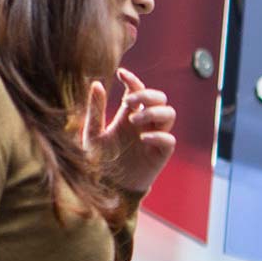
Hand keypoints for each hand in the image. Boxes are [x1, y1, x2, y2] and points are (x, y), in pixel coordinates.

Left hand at [83, 67, 175, 193]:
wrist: (105, 187)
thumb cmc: (98, 161)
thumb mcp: (92, 134)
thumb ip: (95, 110)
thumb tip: (97, 84)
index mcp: (128, 116)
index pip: (138, 91)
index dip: (133, 80)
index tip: (121, 73)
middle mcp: (144, 124)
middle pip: (160, 99)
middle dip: (148, 94)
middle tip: (130, 101)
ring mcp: (154, 138)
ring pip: (170, 115)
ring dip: (154, 113)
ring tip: (134, 121)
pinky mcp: (160, 154)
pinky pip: (169, 140)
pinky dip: (158, 136)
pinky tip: (142, 138)